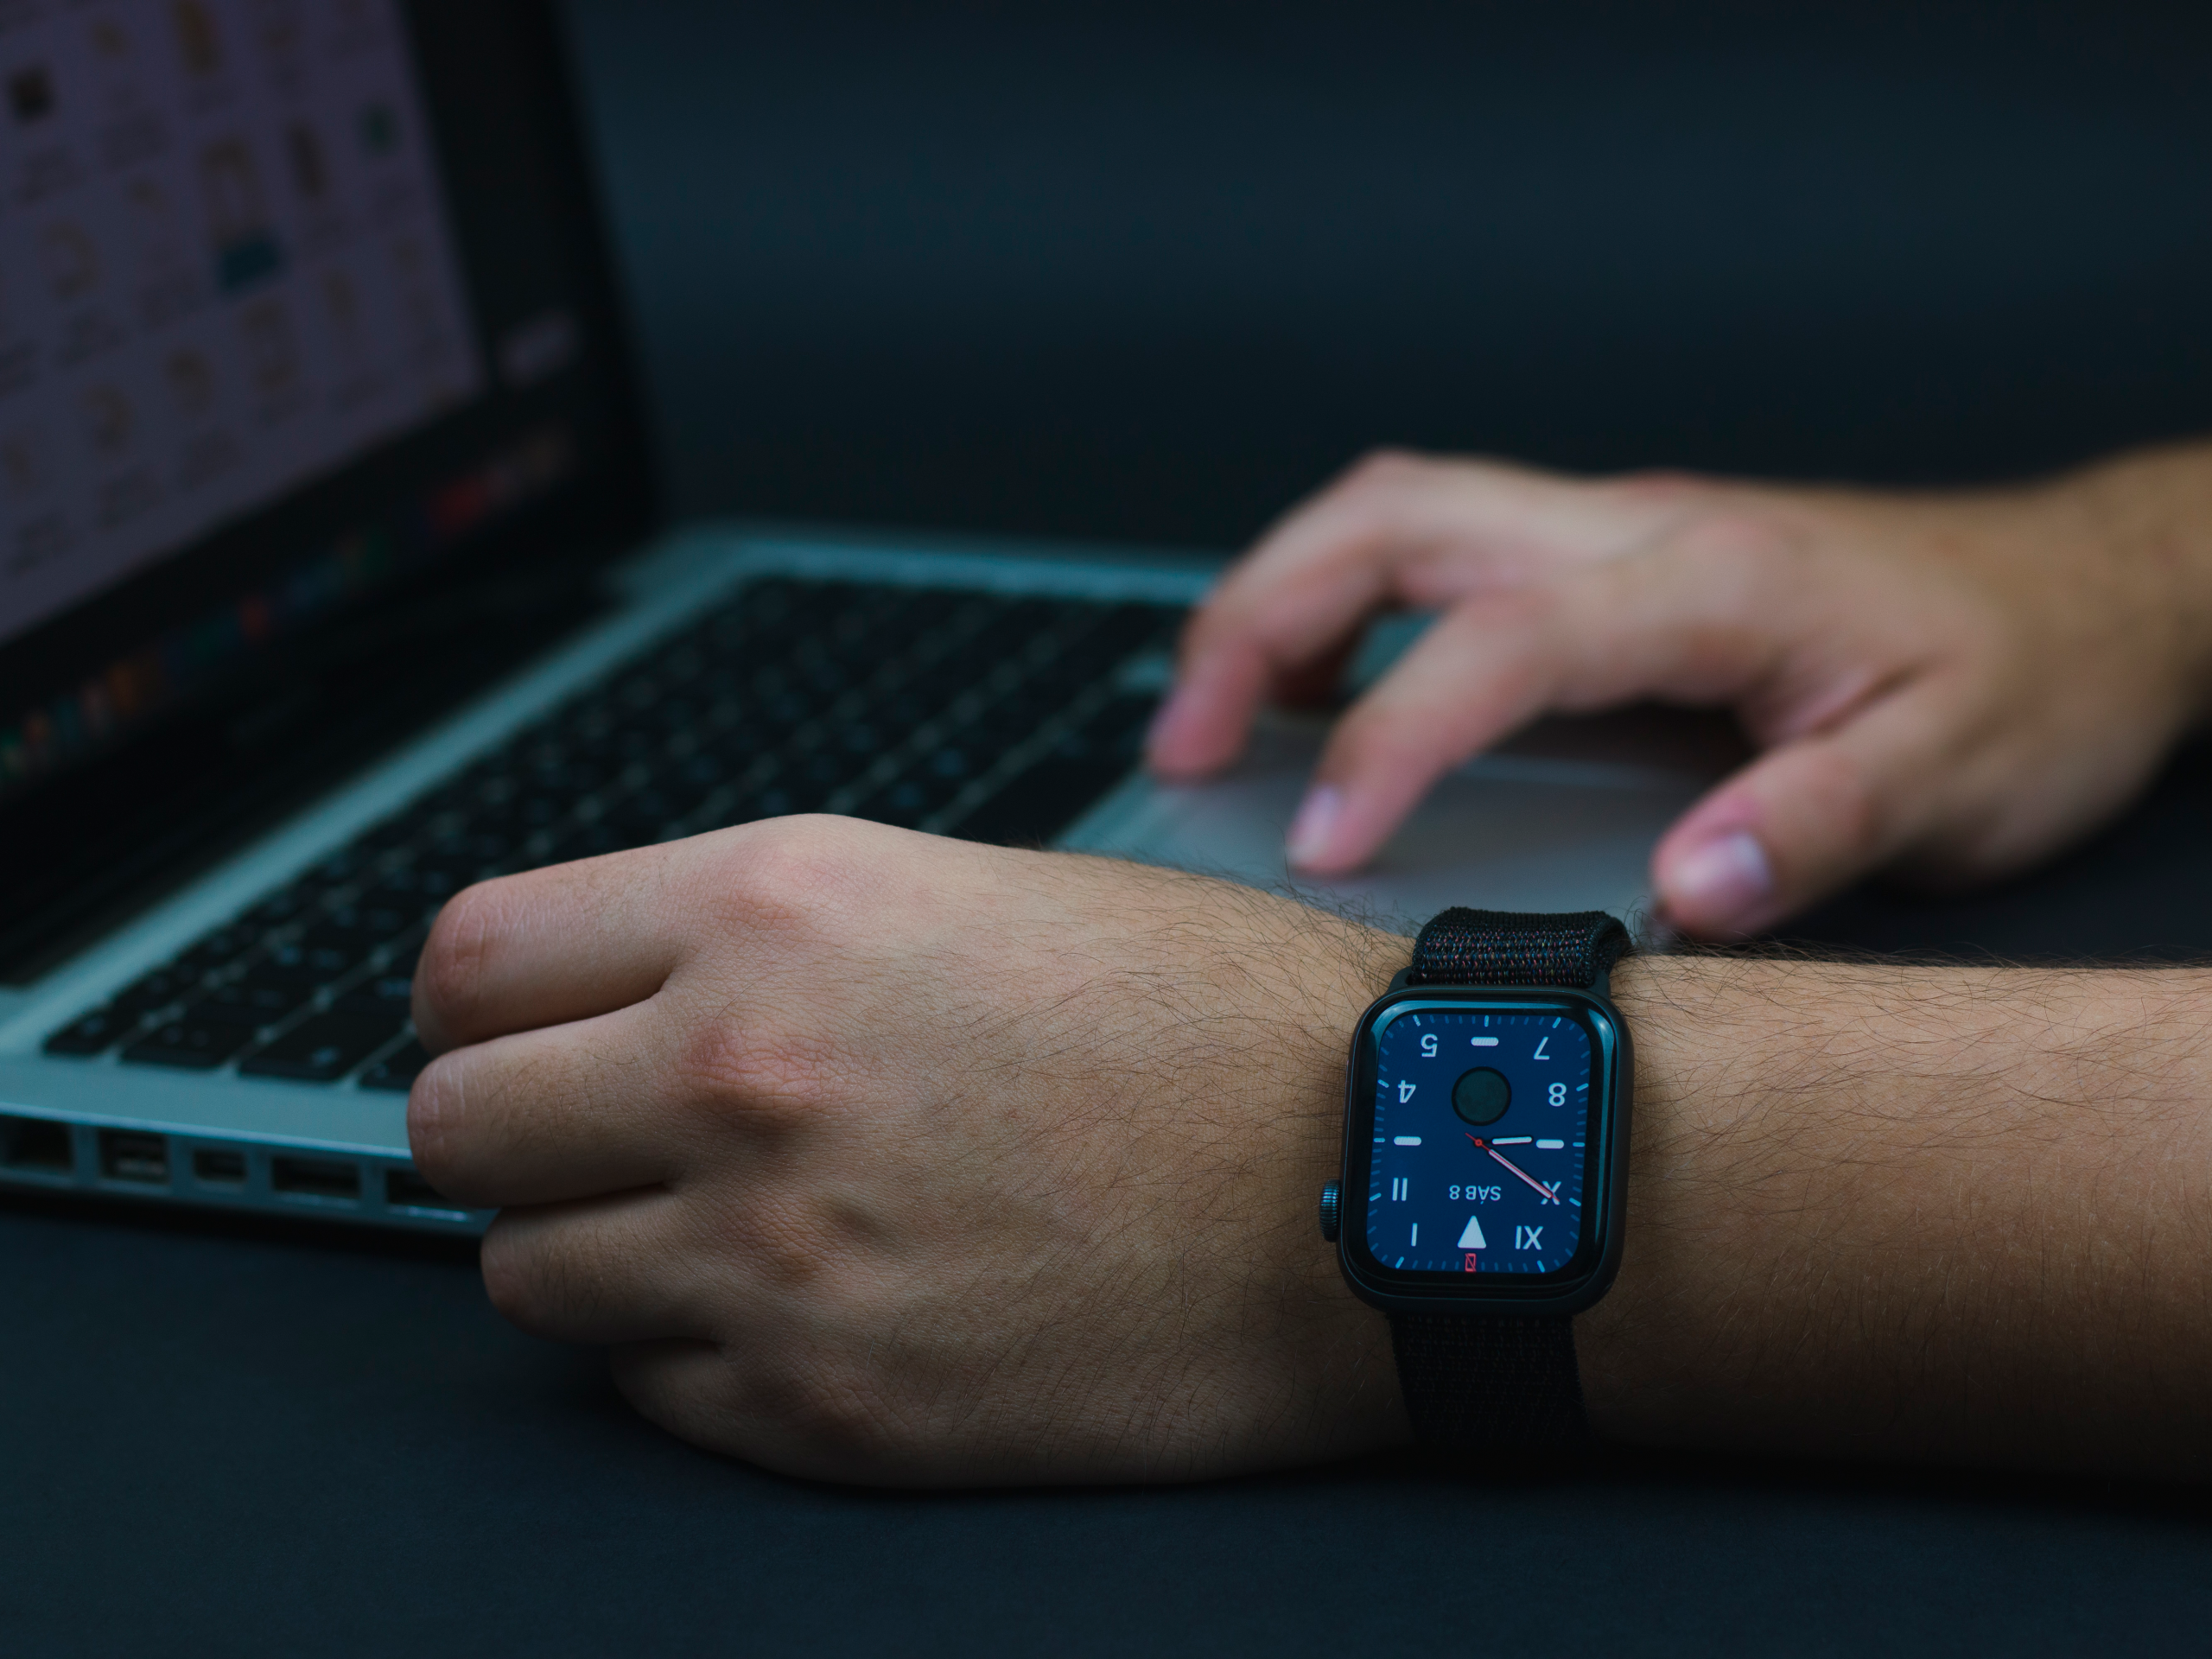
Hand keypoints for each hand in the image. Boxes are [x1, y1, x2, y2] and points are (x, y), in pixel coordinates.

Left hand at [407, 816, 1409, 1484]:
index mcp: (778, 906)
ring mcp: (775, 1254)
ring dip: (599, 1250)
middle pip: (453, 1125)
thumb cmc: (1213, 1020)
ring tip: (722, 1228)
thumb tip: (621, 993)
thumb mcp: (968, 890)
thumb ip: (765, 934)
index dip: (481, 1000)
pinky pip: (647, 1389)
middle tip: (599, 1136)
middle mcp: (743, 1071)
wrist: (1383, 1173)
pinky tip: (812, 1306)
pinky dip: (699, 1355)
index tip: (518, 1028)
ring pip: (523, 1275)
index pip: (466, 960)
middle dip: (514, 1129)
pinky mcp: (830, 1407)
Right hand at [1146, 445, 2211, 933]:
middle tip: (1181, 746)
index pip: (1499, 642)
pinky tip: (1329, 695)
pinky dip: (1344, 608)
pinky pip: (1436, 549)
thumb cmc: (2026, 680)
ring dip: (1279, 599)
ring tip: (1215, 720)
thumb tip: (1681, 889)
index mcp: (1710, 581)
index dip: (1387, 742)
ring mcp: (1616, 532)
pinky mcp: (1609, 561)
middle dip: (1255, 619)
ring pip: (1395, 515)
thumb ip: (1817, 827)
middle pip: (1392, 520)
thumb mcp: (1956, 773)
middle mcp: (1641, 529)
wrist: (2091, 597)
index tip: (1317, 847)